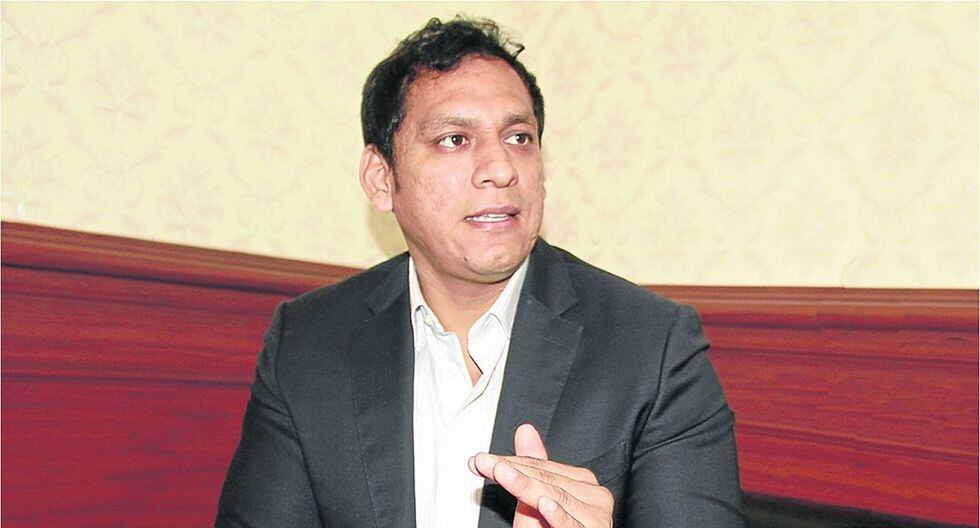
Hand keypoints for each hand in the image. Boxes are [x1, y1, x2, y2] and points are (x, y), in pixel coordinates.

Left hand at [469, 424, 613, 527]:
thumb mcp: (535, 501)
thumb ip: (532, 468)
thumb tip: (525, 430)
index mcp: (583, 483)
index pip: (542, 468)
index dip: (510, 462)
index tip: (482, 461)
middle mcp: (594, 497)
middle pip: (547, 481)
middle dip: (511, 471)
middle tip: (485, 463)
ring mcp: (596, 516)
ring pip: (556, 498)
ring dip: (525, 486)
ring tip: (502, 473)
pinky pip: (572, 524)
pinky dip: (557, 515)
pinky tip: (544, 505)